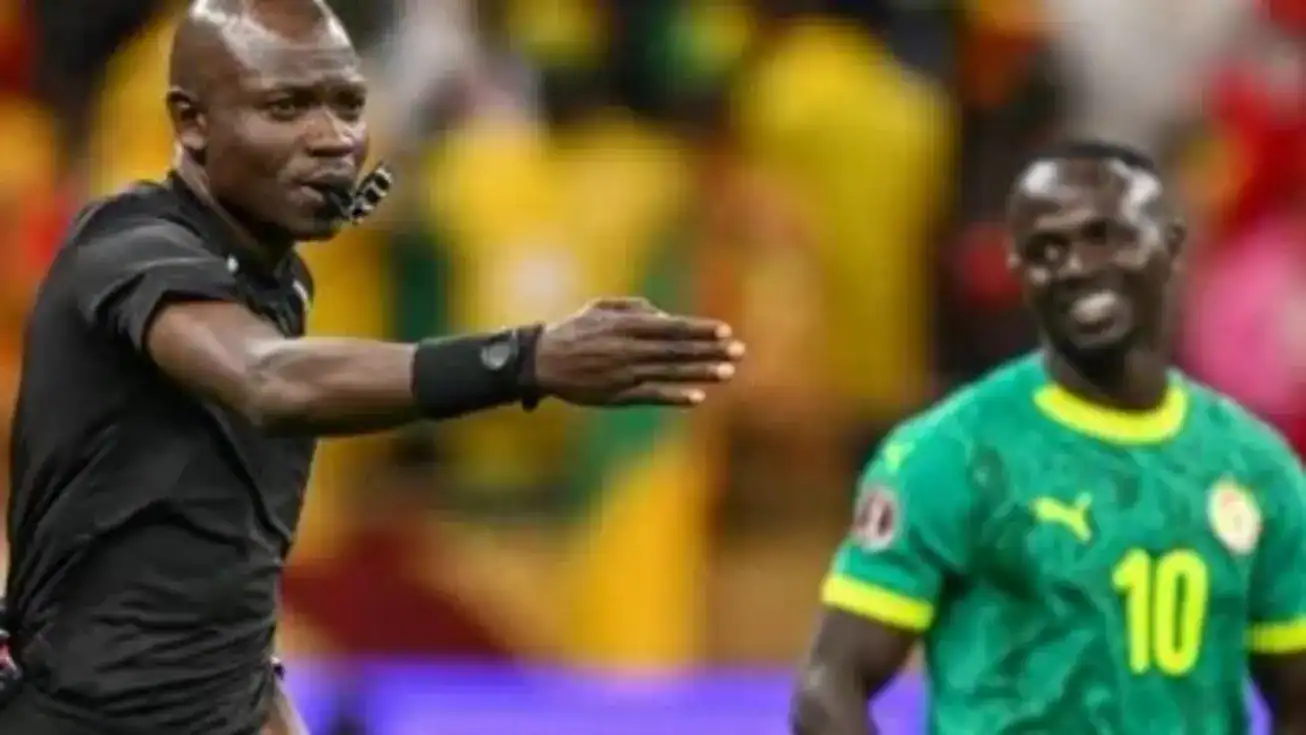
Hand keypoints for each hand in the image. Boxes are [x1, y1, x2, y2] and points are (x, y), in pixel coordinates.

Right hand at [531, 297, 743, 406]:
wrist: (542, 361)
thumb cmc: (574, 331)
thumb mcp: (601, 308)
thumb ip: (634, 308)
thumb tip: (664, 316)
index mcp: (626, 326)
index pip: (672, 327)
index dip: (700, 329)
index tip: (725, 331)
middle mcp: (629, 349)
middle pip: (678, 350)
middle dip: (710, 350)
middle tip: (739, 351)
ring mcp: (625, 374)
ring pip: (670, 372)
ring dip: (701, 372)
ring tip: (728, 372)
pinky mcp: (618, 395)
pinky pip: (652, 395)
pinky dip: (675, 396)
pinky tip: (697, 397)